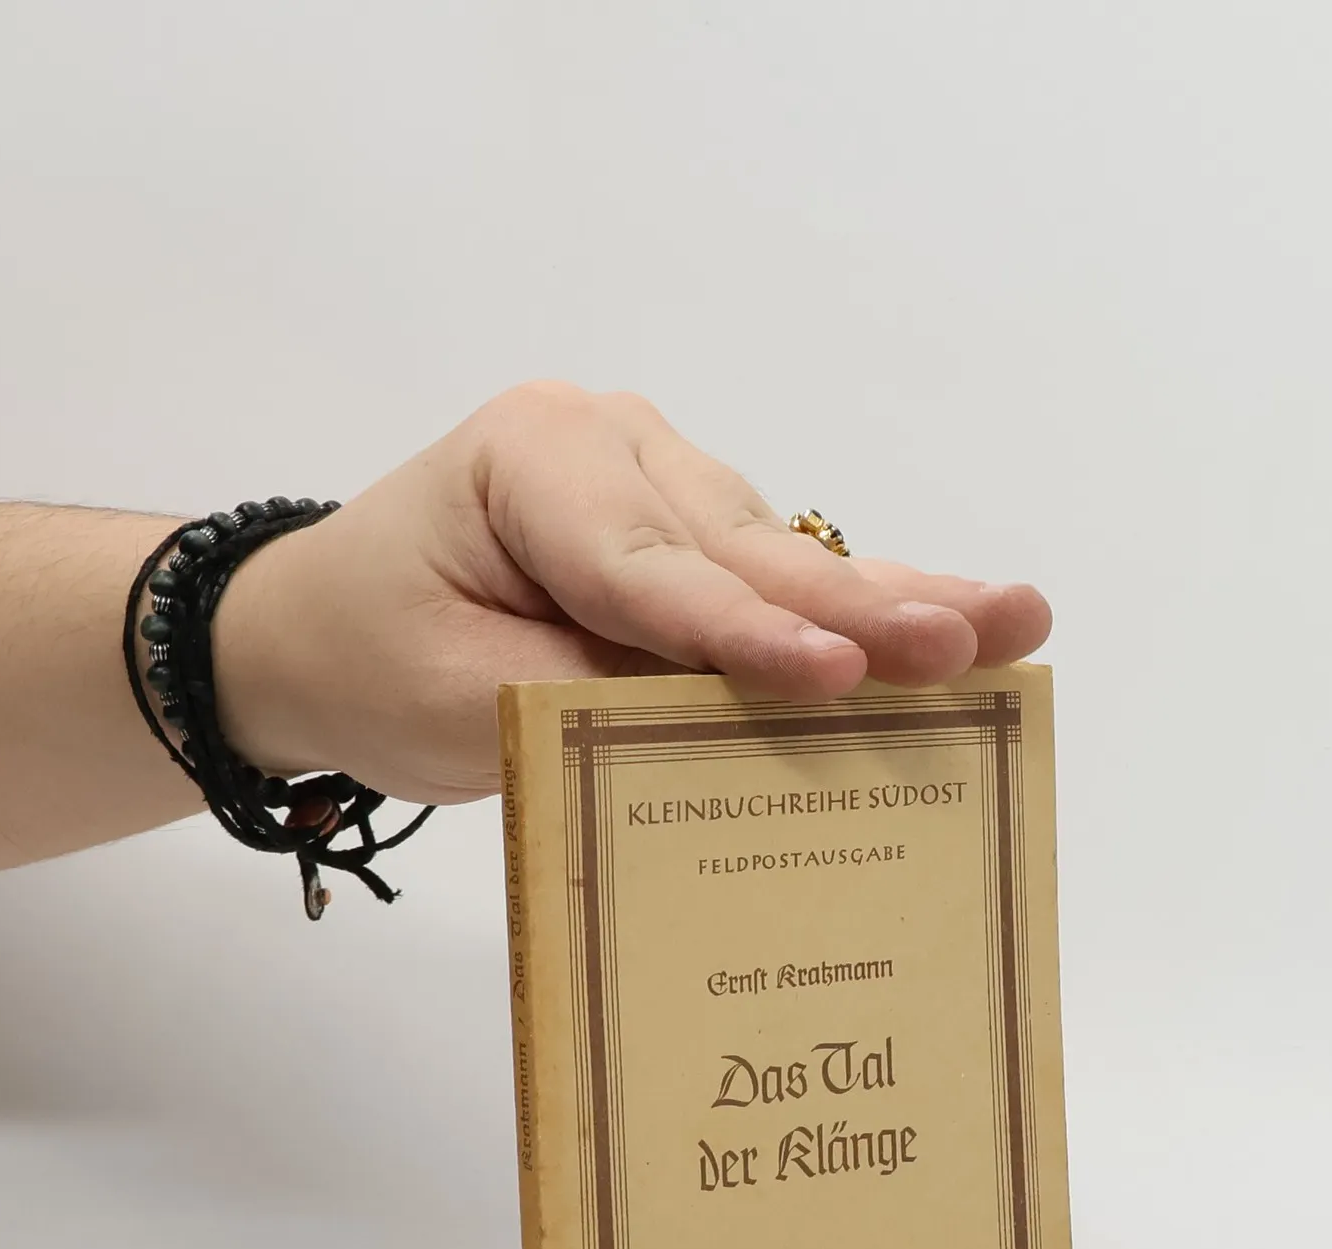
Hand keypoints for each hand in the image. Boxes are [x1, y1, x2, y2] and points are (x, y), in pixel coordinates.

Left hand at [212, 383, 1051, 803]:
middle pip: (743, 551)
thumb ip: (593, 703)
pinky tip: (980, 613)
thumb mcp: (458, 703)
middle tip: (970, 642)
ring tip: (1009, 630)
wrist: (323, 631)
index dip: (744, 633)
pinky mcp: (700, 528)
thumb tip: (736, 722)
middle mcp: (615, 443)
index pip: (646, 567)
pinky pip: (788, 574)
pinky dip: (875, 607)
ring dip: (891, 610)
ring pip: (783, 561)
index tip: (835, 675)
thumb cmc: (373, 661)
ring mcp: (668, 479)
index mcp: (532, 459)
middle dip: (858, 610)